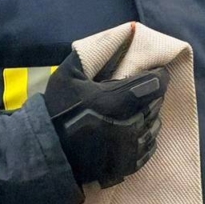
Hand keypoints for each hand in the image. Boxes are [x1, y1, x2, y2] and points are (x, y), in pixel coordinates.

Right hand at [43, 50, 168, 188]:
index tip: (154, 70)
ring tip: (136, 108)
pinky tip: (134, 128)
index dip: (159, 75)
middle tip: (140, 88)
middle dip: (151, 94)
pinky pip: (150, 147)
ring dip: (150, 114)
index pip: (155, 84)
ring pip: (155, 125)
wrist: (45, 153)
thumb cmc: (56, 111)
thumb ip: (93, 54)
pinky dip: (146, 136)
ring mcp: (129, 148)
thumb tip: (119, 37)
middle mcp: (128, 125)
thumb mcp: (68, 75)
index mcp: (115, 101)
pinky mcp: (127, 166)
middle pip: (156, 104)